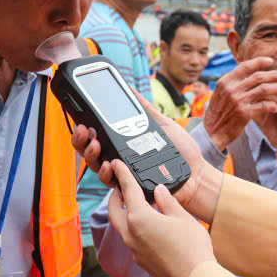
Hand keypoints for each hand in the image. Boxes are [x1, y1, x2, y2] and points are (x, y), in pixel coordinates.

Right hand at [71, 94, 222, 221]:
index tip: (82, 119)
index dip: (85, 129)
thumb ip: (145, 109)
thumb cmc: (180, 150)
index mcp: (123, 142)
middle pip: (90, 151)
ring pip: (96, 166)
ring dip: (90, 155)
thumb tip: (132, 90)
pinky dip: (106, 173)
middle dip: (81, 141)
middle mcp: (119, 158)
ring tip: (94, 144)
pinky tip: (109, 163)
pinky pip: (111, 182)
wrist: (195, 172)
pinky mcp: (130, 186)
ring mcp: (123, 173)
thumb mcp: (162, 125)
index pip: (97, 136)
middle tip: (84, 130)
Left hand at [108, 159, 214, 276]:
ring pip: (121, 226)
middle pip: (114, 210)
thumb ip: (167, 201)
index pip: (128, 190)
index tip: (117, 164)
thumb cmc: (191, 247)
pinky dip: (133, 226)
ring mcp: (134, 249)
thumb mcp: (182, 217)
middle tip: (120, 186)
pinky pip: (131, 238)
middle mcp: (131, 234)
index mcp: (139, 218)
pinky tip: (148, 224)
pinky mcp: (141, 259)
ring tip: (135, 203)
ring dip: (124, 212)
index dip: (123, 175)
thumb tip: (159, 190)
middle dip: (115, 196)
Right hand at [199, 57, 276, 150]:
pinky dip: (272, 105)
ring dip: (276, 88)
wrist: (211, 132)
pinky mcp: (244, 113)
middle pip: (258, 76)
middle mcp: (232, 89)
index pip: (245, 66)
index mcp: (225, 81)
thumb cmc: (217, 113)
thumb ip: (233, 83)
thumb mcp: (220, 93)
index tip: (270, 61)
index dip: (260, 62)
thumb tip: (250, 74)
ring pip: (263, 89)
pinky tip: (275, 107)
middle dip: (274, 74)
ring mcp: (238, 101)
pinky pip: (263, 105)